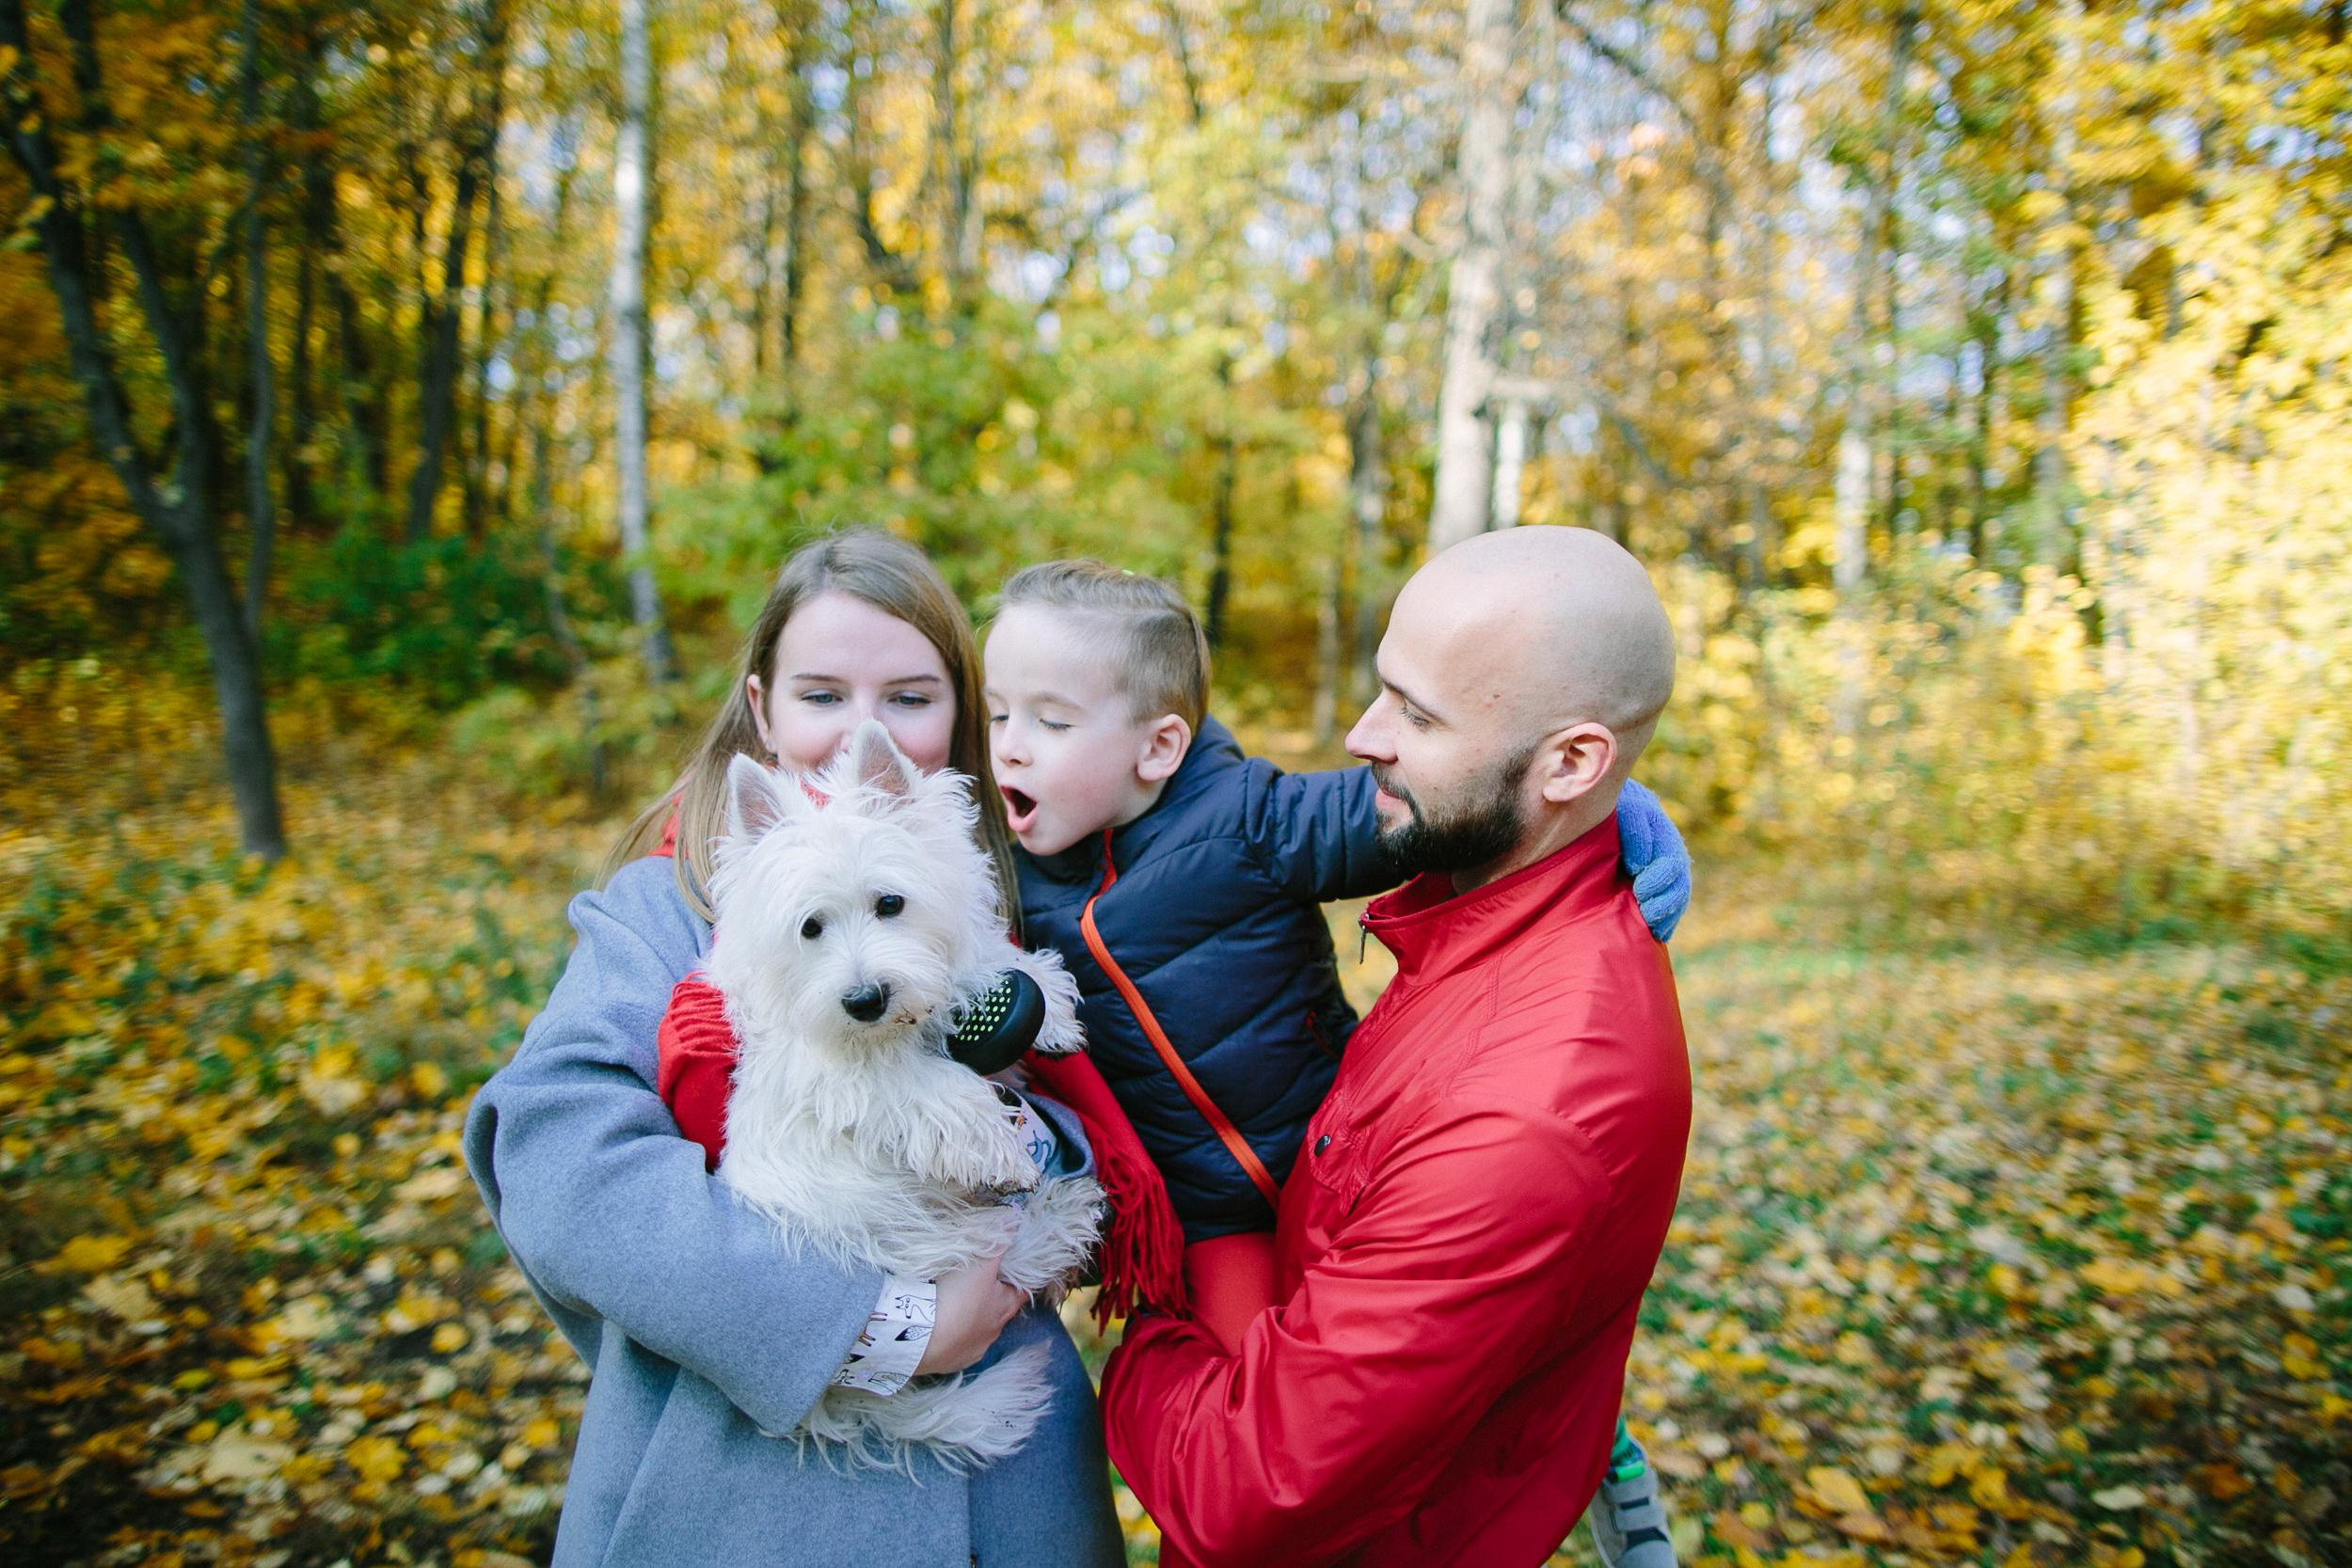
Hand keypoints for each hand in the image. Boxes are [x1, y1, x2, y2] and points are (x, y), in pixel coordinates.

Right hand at [914, 1250, 1023, 1375]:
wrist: (921, 1337)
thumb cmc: (957, 1297)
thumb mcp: (981, 1262)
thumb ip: (998, 1239)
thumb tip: (1015, 1217)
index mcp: (1003, 1308)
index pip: (1020, 1292)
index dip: (1018, 1280)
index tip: (1012, 1271)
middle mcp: (992, 1333)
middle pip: (996, 1313)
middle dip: (988, 1300)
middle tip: (975, 1285)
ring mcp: (971, 1350)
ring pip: (974, 1332)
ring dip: (967, 1320)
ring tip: (952, 1306)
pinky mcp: (949, 1362)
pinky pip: (953, 1348)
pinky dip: (949, 1338)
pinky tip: (939, 1329)